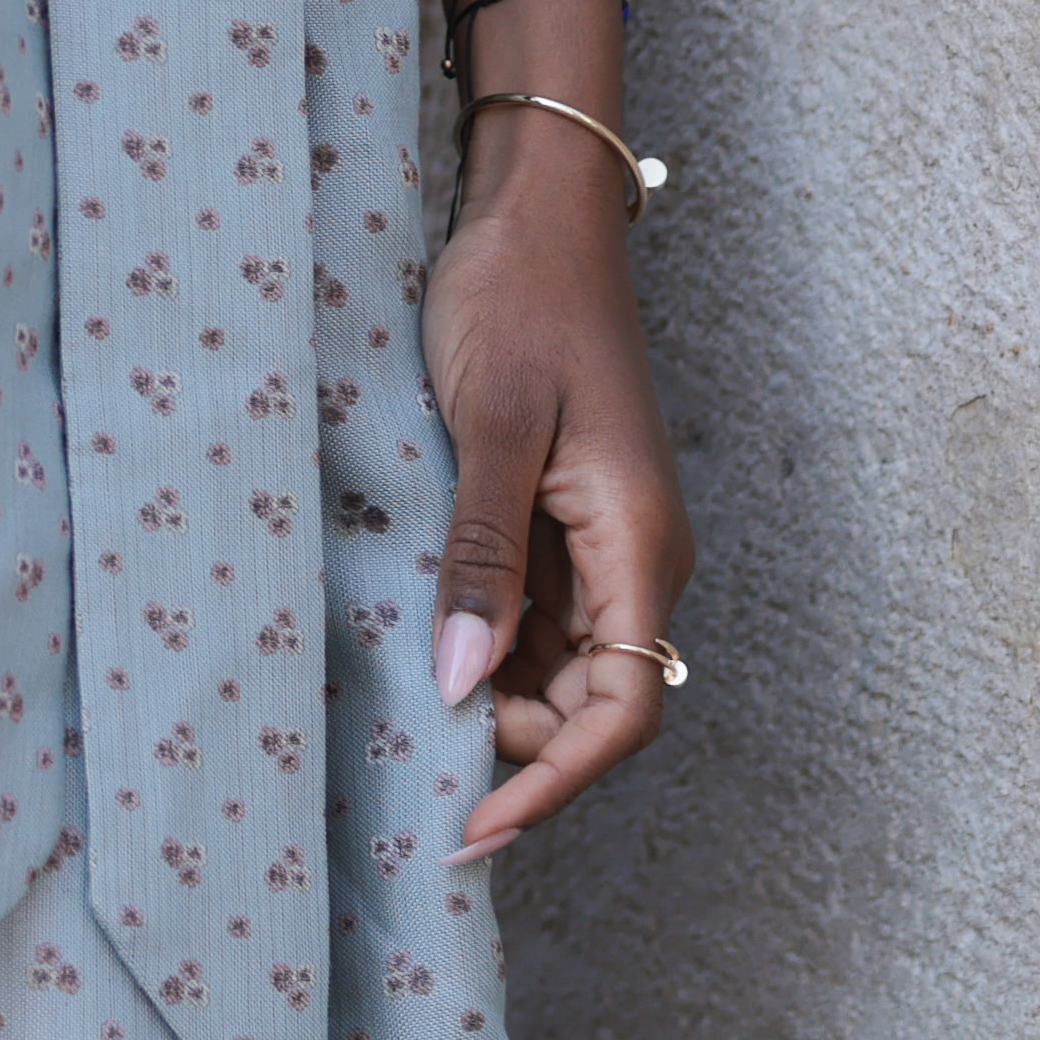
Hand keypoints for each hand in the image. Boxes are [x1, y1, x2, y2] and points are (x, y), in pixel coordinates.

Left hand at [418, 124, 688, 855]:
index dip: (551, 782)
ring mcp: (601, 544)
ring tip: (400, 694)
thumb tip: (460, 681)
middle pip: (589, 707)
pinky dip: (481, 642)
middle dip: (512, 743)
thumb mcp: (493, 424)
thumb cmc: (520, 300)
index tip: (474, 825)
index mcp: (640, 546)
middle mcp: (635, 560)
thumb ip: (481, 554)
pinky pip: (533, 617)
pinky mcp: (564, 522)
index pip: (619, 712)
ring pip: (556, 670)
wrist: (535, 214)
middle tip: (411, 738)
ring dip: (492, 695)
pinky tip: (419, 634)